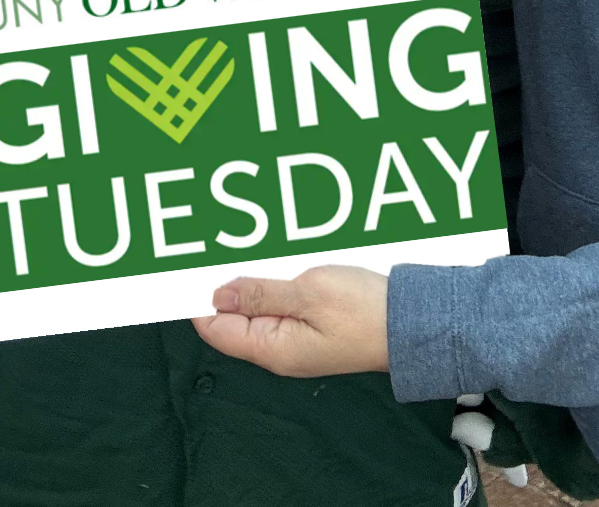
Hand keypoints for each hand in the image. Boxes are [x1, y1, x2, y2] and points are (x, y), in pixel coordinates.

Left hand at [191, 266, 389, 376]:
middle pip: (232, 318)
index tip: (184, 267)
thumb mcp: (309, 293)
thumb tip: (216, 294)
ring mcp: (296, 340)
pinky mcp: (312, 327)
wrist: (415, 324)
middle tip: (207, 248)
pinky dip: (269, 284)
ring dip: (246, 281)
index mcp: (272, 349)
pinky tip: (269, 260)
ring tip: (236, 248)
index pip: (215, 327)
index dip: (197, 298)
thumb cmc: (365, 311)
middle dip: (220, 285)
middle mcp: (279, 350)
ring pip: (255, 308)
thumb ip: (261, 293)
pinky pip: (278, 305)